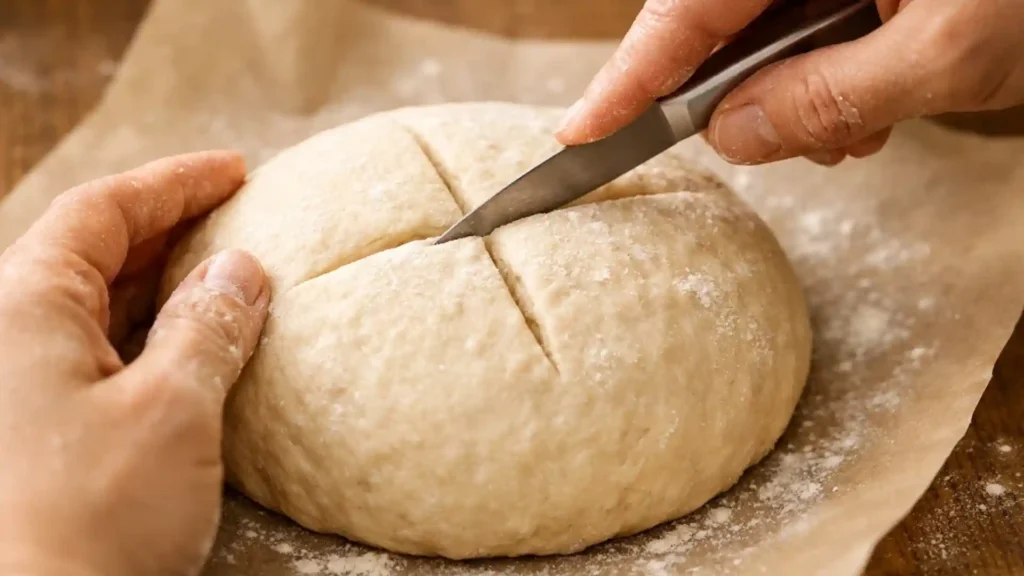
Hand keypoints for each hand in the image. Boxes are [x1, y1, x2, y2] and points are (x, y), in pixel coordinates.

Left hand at [0, 152, 269, 575]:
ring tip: (226, 276)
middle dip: (169, 230)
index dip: (173, 182)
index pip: (101, 212)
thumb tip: (239, 270)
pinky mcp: (39, 437)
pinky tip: (196, 351)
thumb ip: (208, 329)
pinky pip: (95, 361)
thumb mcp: (171, 411)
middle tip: (237, 217)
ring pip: (94, 310)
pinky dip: (150, 341)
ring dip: (162, 286)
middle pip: (91, 255)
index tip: (235, 169)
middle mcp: (8, 339)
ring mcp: (19, 389)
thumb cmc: (88, 522)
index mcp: (22, 309)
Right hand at [556, 0, 1023, 165]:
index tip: (581, 132)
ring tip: (854, 133)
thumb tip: (732, 135)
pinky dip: (829, 83)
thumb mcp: (949, 50)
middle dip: (738, 98)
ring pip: (766, 36)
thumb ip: (830, 96)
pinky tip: (869, 110)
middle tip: (781, 147)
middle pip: (719, 24)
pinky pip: (812, 33)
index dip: (630, 75)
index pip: (689, 9)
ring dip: (795, 99)